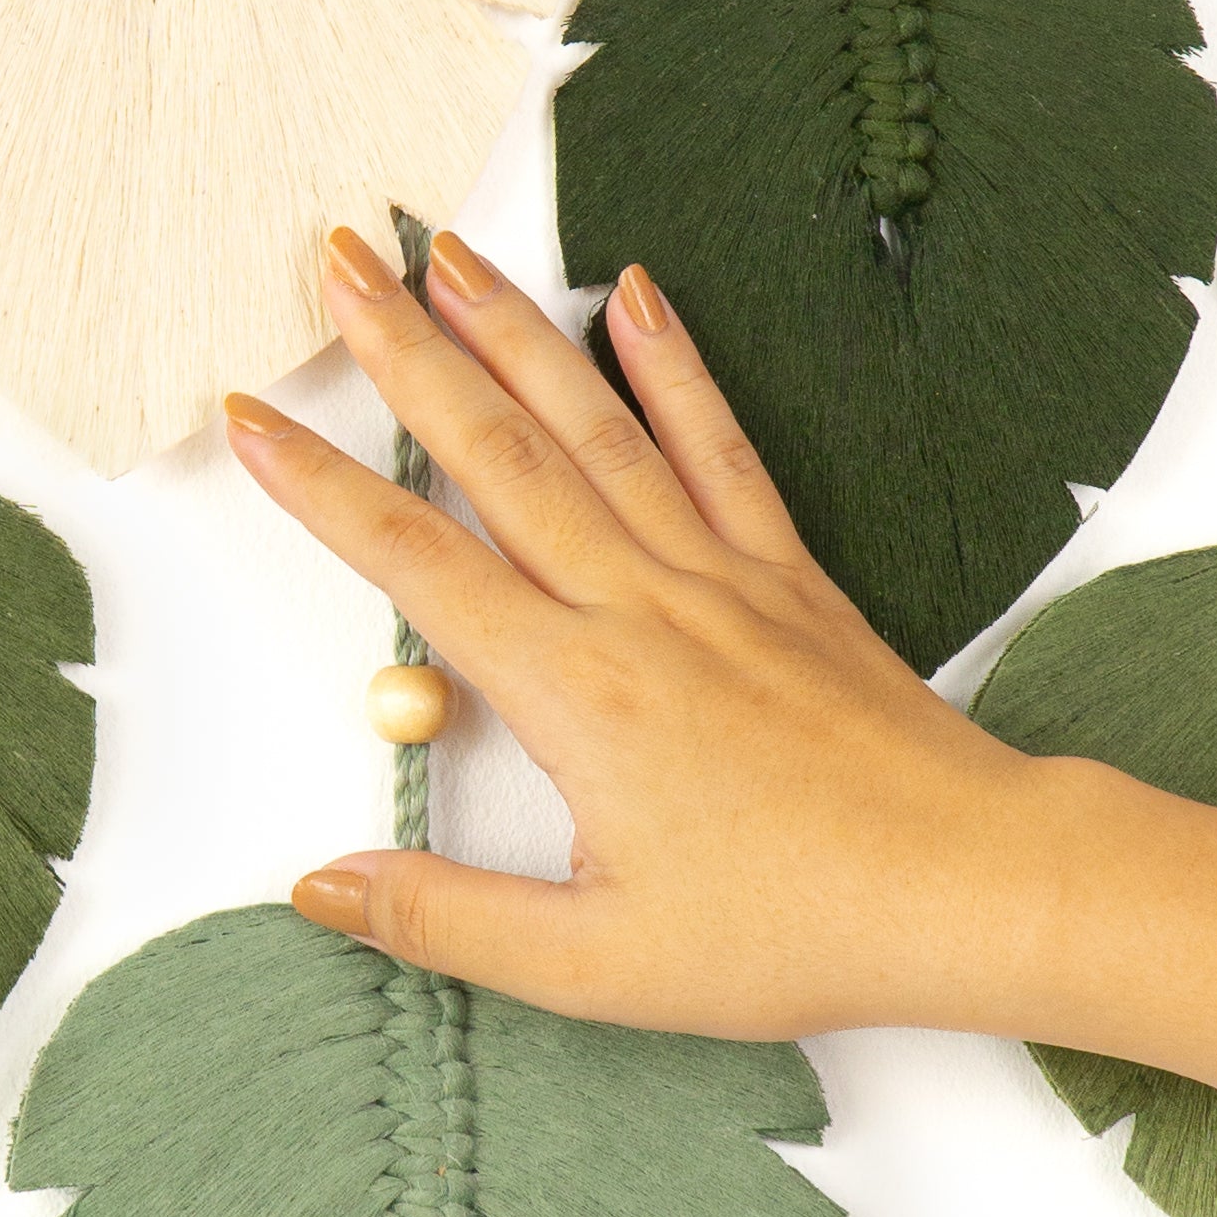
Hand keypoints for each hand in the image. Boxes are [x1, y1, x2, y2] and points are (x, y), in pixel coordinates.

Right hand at [222, 224, 1069, 1043]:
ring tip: (447, 251)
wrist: (967, 883)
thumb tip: (320, 888)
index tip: (249, 419)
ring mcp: (715, 576)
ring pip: (594, 425)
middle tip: (339, 260)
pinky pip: (716, 444)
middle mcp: (637, 606)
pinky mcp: (783, 572)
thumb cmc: (797, 928)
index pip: (416, 565)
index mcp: (577, 694)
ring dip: (513, 329)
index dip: (321, 487)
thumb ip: (446, 918)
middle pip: (496, 453)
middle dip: (404, 351)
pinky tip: (632, 295)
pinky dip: (670, 364)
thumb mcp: (598, 964)